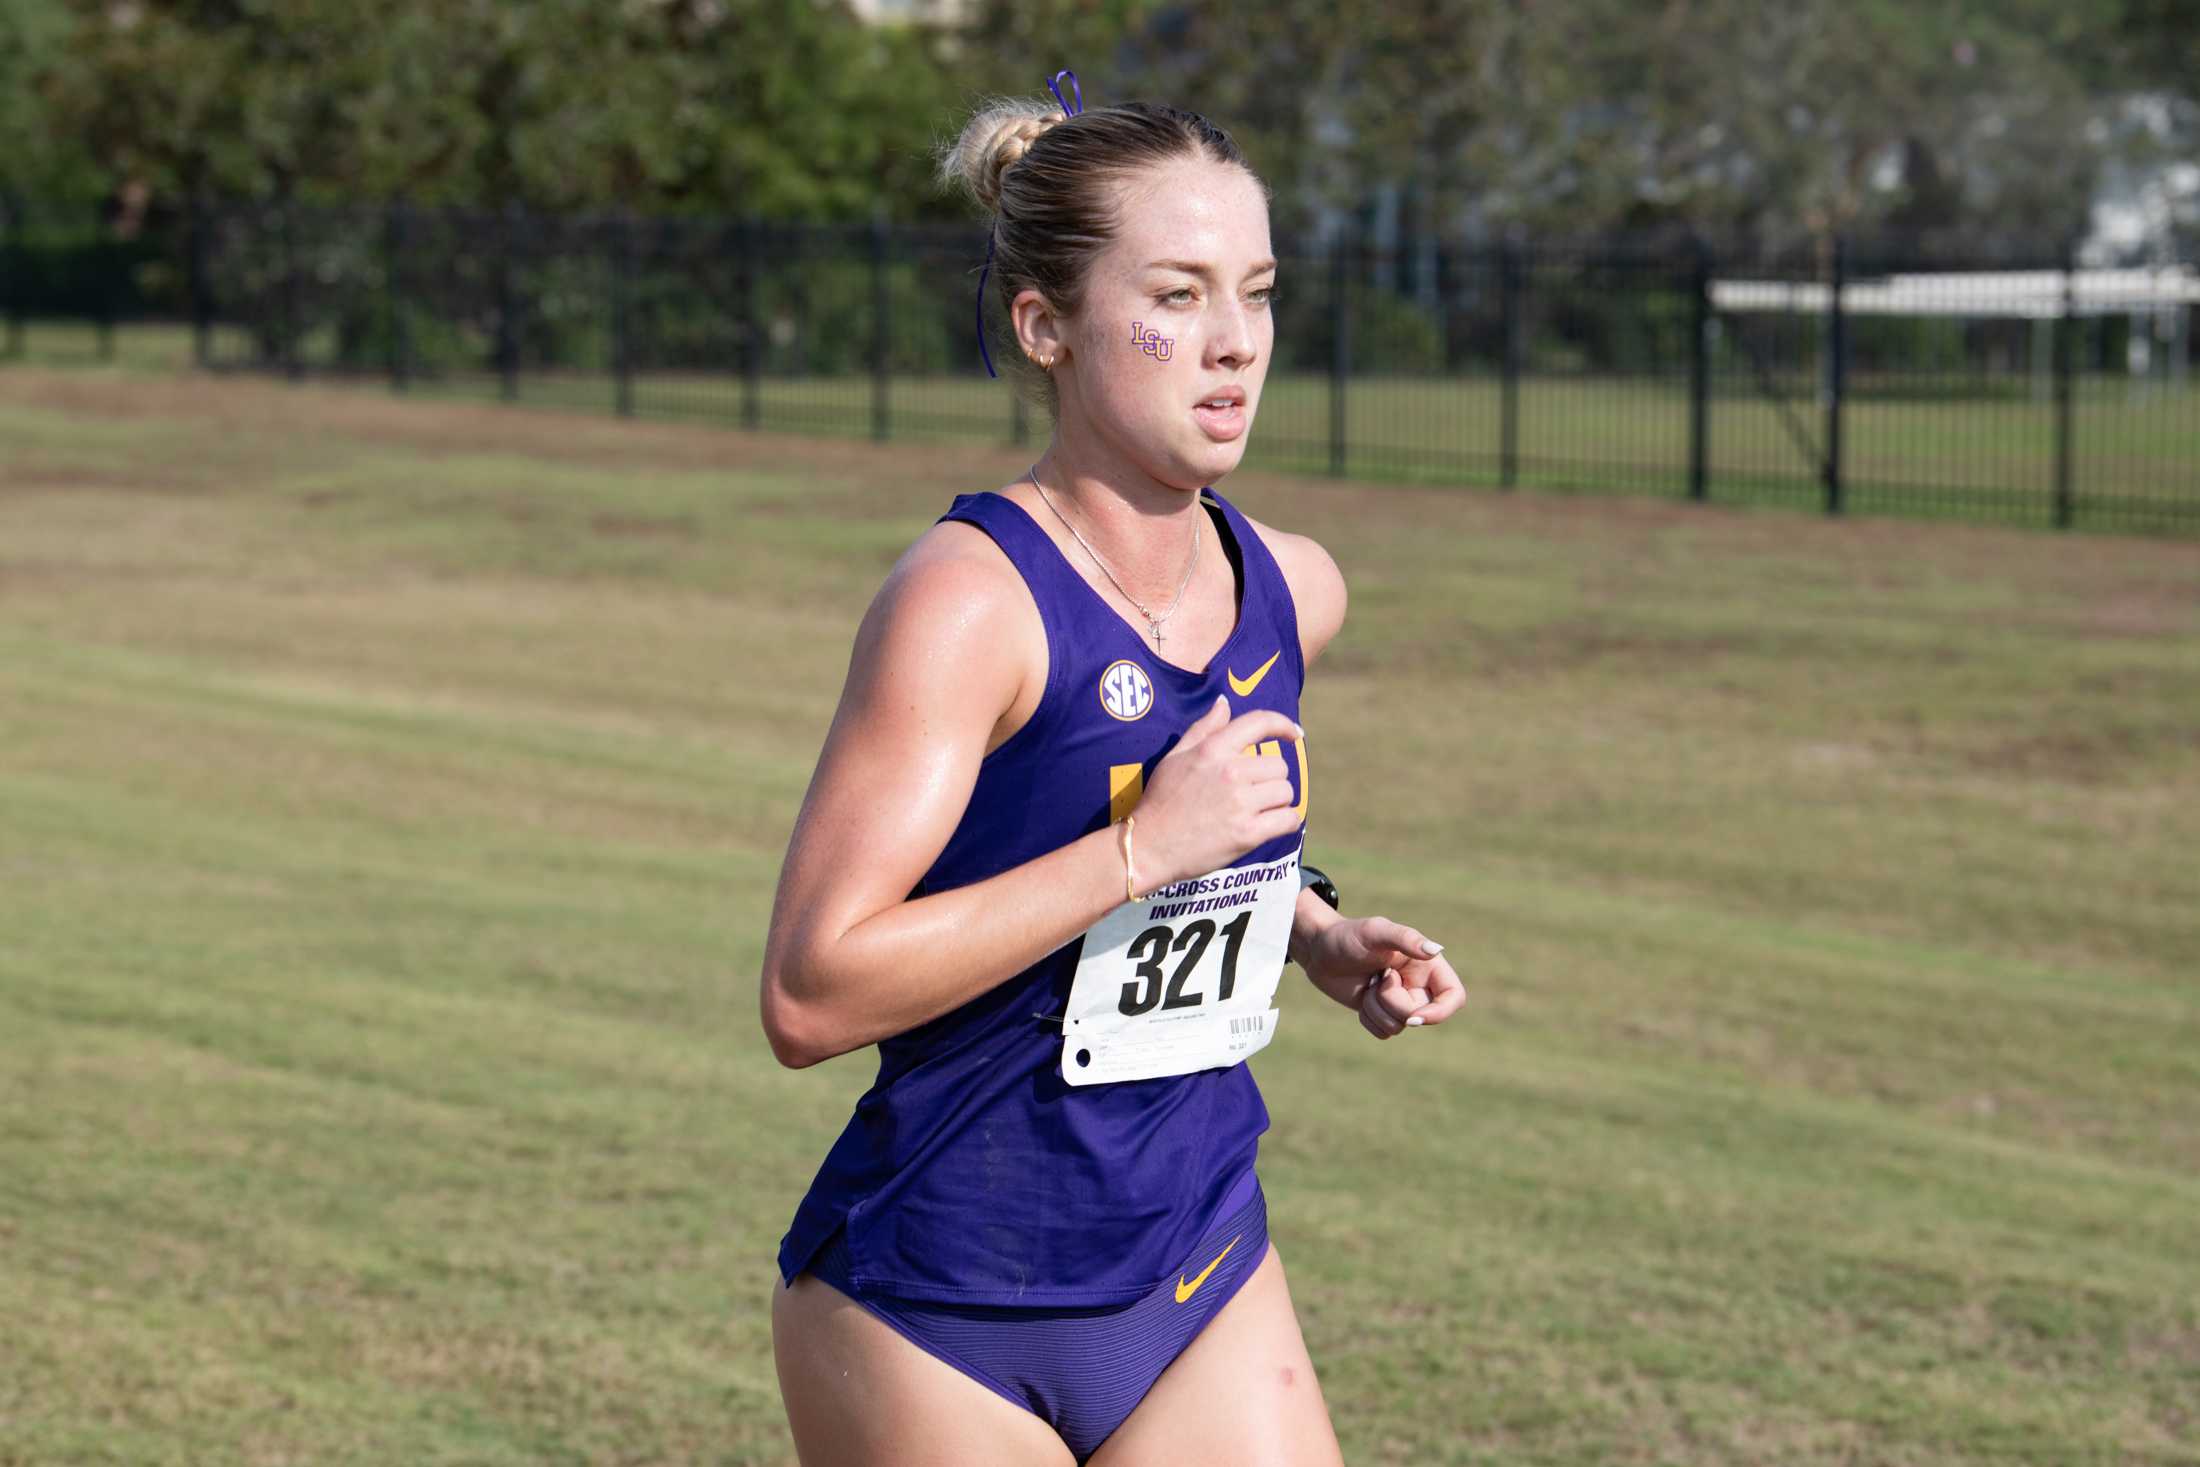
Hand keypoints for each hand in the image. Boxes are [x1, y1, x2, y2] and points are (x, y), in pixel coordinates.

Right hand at [1133, 695, 1304, 888]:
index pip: (1260, 723)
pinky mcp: (1248, 833)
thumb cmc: (1160, 801)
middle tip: (1250, 793)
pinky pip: (1289, 820)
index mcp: (1213, 750)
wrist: (1148, 847)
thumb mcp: (1175, 757)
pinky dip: (1285, 822)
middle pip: (1279, 766)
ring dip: (1276, 802)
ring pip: (1285, 793)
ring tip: (1255, 811)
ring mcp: (1240, 803)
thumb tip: (1224, 702)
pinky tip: (1270, 825)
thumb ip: (1203, 728)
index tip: (1294, 735)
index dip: (1283, 725)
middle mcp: (1230, 772)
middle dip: (1270, 779)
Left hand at [1303, 916, 1464, 1039]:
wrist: (1319, 950)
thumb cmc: (1348, 936)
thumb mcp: (1375, 931)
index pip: (1454, 996)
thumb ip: (1406, 938)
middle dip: (1392, 1003)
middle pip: (1420, 1016)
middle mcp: (1418, 985)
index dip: (1440, 1012)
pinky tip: (1362, 998)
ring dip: (1377, 1009)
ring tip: (1368, 984)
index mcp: (1426, 964)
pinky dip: (1368, 1019)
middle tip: (1377, 979)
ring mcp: (1400, 1001)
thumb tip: (1436, 951)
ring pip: (1399, 1027)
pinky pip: (1383, 1032)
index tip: (1414, 1016)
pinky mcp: (1382, 1013)